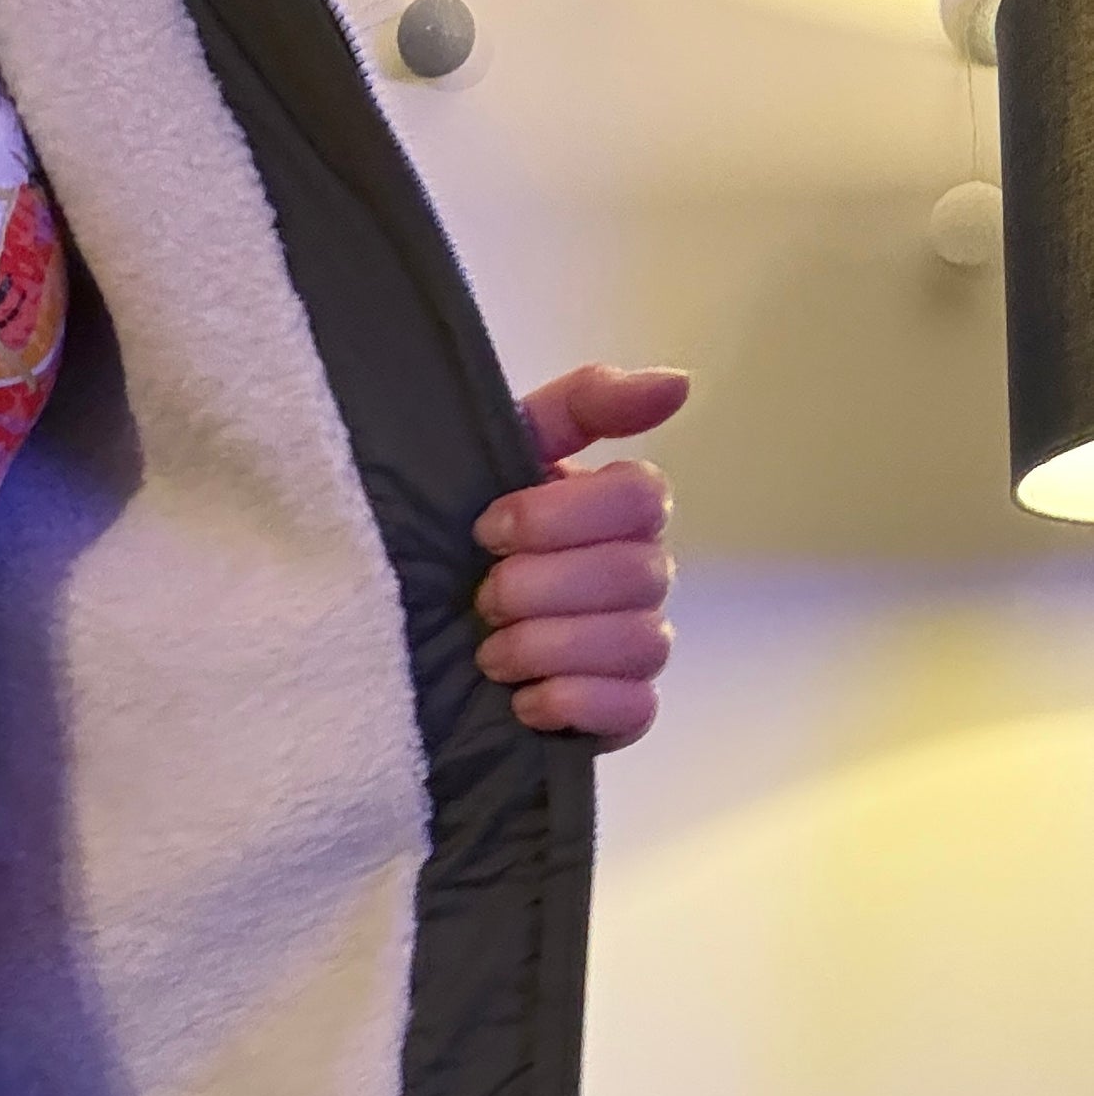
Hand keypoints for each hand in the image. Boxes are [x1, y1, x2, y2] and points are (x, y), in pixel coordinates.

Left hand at [470, 363, 690, 753]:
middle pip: (635, 573)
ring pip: (640, 642)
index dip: (558, 516)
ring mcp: (638, 645)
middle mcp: (643, 574)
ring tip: (490, 656)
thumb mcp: (504, 448)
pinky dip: (578, 704)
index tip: (486, 531)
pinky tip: (526, 702)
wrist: (418, 623)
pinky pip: (637, 709)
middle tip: (482, 600)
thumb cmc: (462, 528)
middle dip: (539, 588)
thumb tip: (678, 384)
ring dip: (550, 648)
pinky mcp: (623, 711)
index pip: (641, 496)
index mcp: (620, 510)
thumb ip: (583, 405)